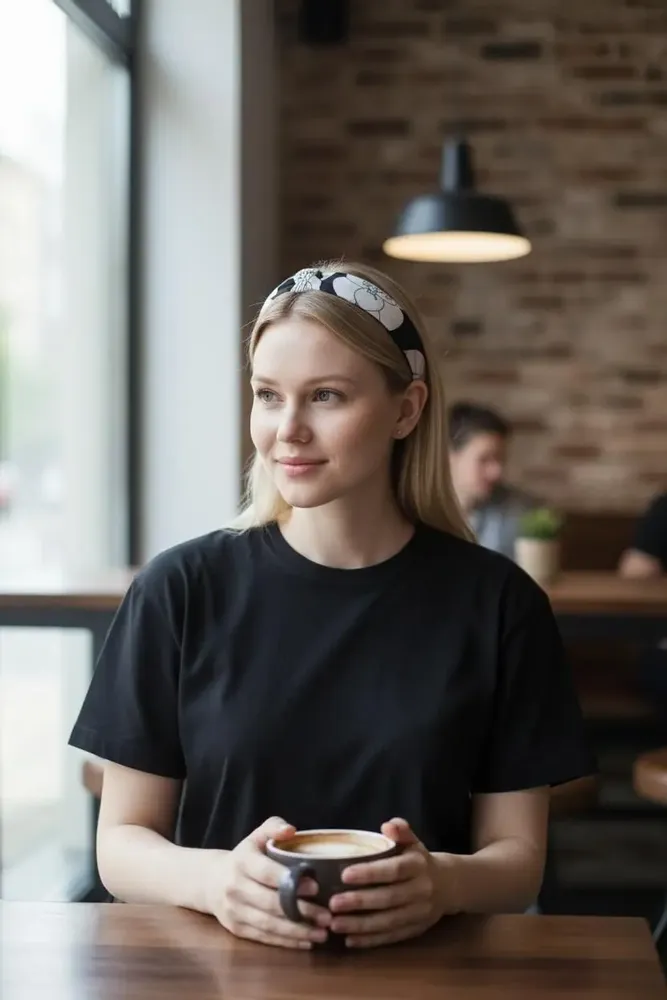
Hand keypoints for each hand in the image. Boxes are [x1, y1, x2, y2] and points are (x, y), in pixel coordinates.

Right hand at [206, 816, 331, 948]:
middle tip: (327, 915)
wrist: (211, 882)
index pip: (266, 873)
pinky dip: (286, 942)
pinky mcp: (237, 929)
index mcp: (242, 861)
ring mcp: (235, 911)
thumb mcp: (255, 837)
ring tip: (323, 933)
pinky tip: (307, 941)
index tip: (315, 887)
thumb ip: (273, 827)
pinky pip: (264, 938)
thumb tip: (291, 830)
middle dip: (301, 911)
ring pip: (268, 925)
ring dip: (297, 931)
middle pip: (270, 903)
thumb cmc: (244, 857)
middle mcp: (235, 887)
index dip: (290, 881)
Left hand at [328, 818, 449, 948]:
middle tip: (333, 903)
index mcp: (419, 866)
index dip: (370, 873)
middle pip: (389, 898)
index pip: (394, 870)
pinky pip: (391, 937)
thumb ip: (402, 832)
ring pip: (388, 922)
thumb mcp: (414, 842)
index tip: (345, 874)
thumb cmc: (421, 861)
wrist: (451, 886)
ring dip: (361, 925)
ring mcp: (419, 914)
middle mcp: (421, 891)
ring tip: (335, 924)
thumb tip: (388, 826)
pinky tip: (349, 940)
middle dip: (360, 902)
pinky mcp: (416, 930)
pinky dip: (370, 941)